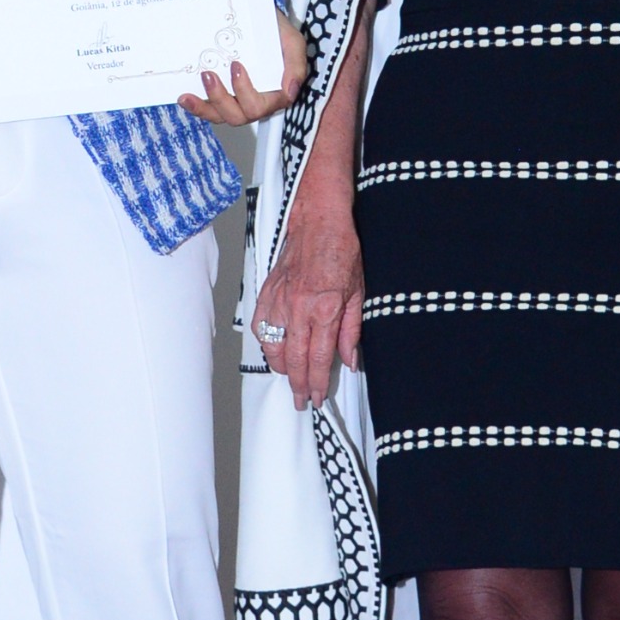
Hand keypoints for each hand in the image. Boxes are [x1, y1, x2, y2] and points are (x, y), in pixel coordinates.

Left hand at [182, 13, 307, 132]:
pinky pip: (207, 109)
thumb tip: (290, 90)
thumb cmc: (275, 29)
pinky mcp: (219, 95)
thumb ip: (296, 64)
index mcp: (274, 94)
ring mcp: (235, 100)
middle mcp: (254, 101)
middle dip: (221, 99)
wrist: (254, 14)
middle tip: (208, 74)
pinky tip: (184, 97)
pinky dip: (195, 106)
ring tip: (189, 94)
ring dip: (204, 107)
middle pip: (237, 117)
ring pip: (220, 117)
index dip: (245, 91)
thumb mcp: (292, 41)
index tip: (236, 65)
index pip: (260, 107)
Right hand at [250, 178, 363, 408]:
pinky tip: (274, 349)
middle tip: (300, 400)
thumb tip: (350, 360)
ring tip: (289, 377)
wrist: (318, 220)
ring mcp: (280, 300)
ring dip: (281, 367)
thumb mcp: (359, 292)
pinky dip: (266, 342)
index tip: (315, 397)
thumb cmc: (342, 250)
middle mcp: (299, 308)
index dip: (316, 383)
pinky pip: (260, 326)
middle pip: (294, 360)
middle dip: (297, 384)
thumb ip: (352, 330)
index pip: (318, 359)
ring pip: (273, 346)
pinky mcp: (268, 291)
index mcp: (325, 310)